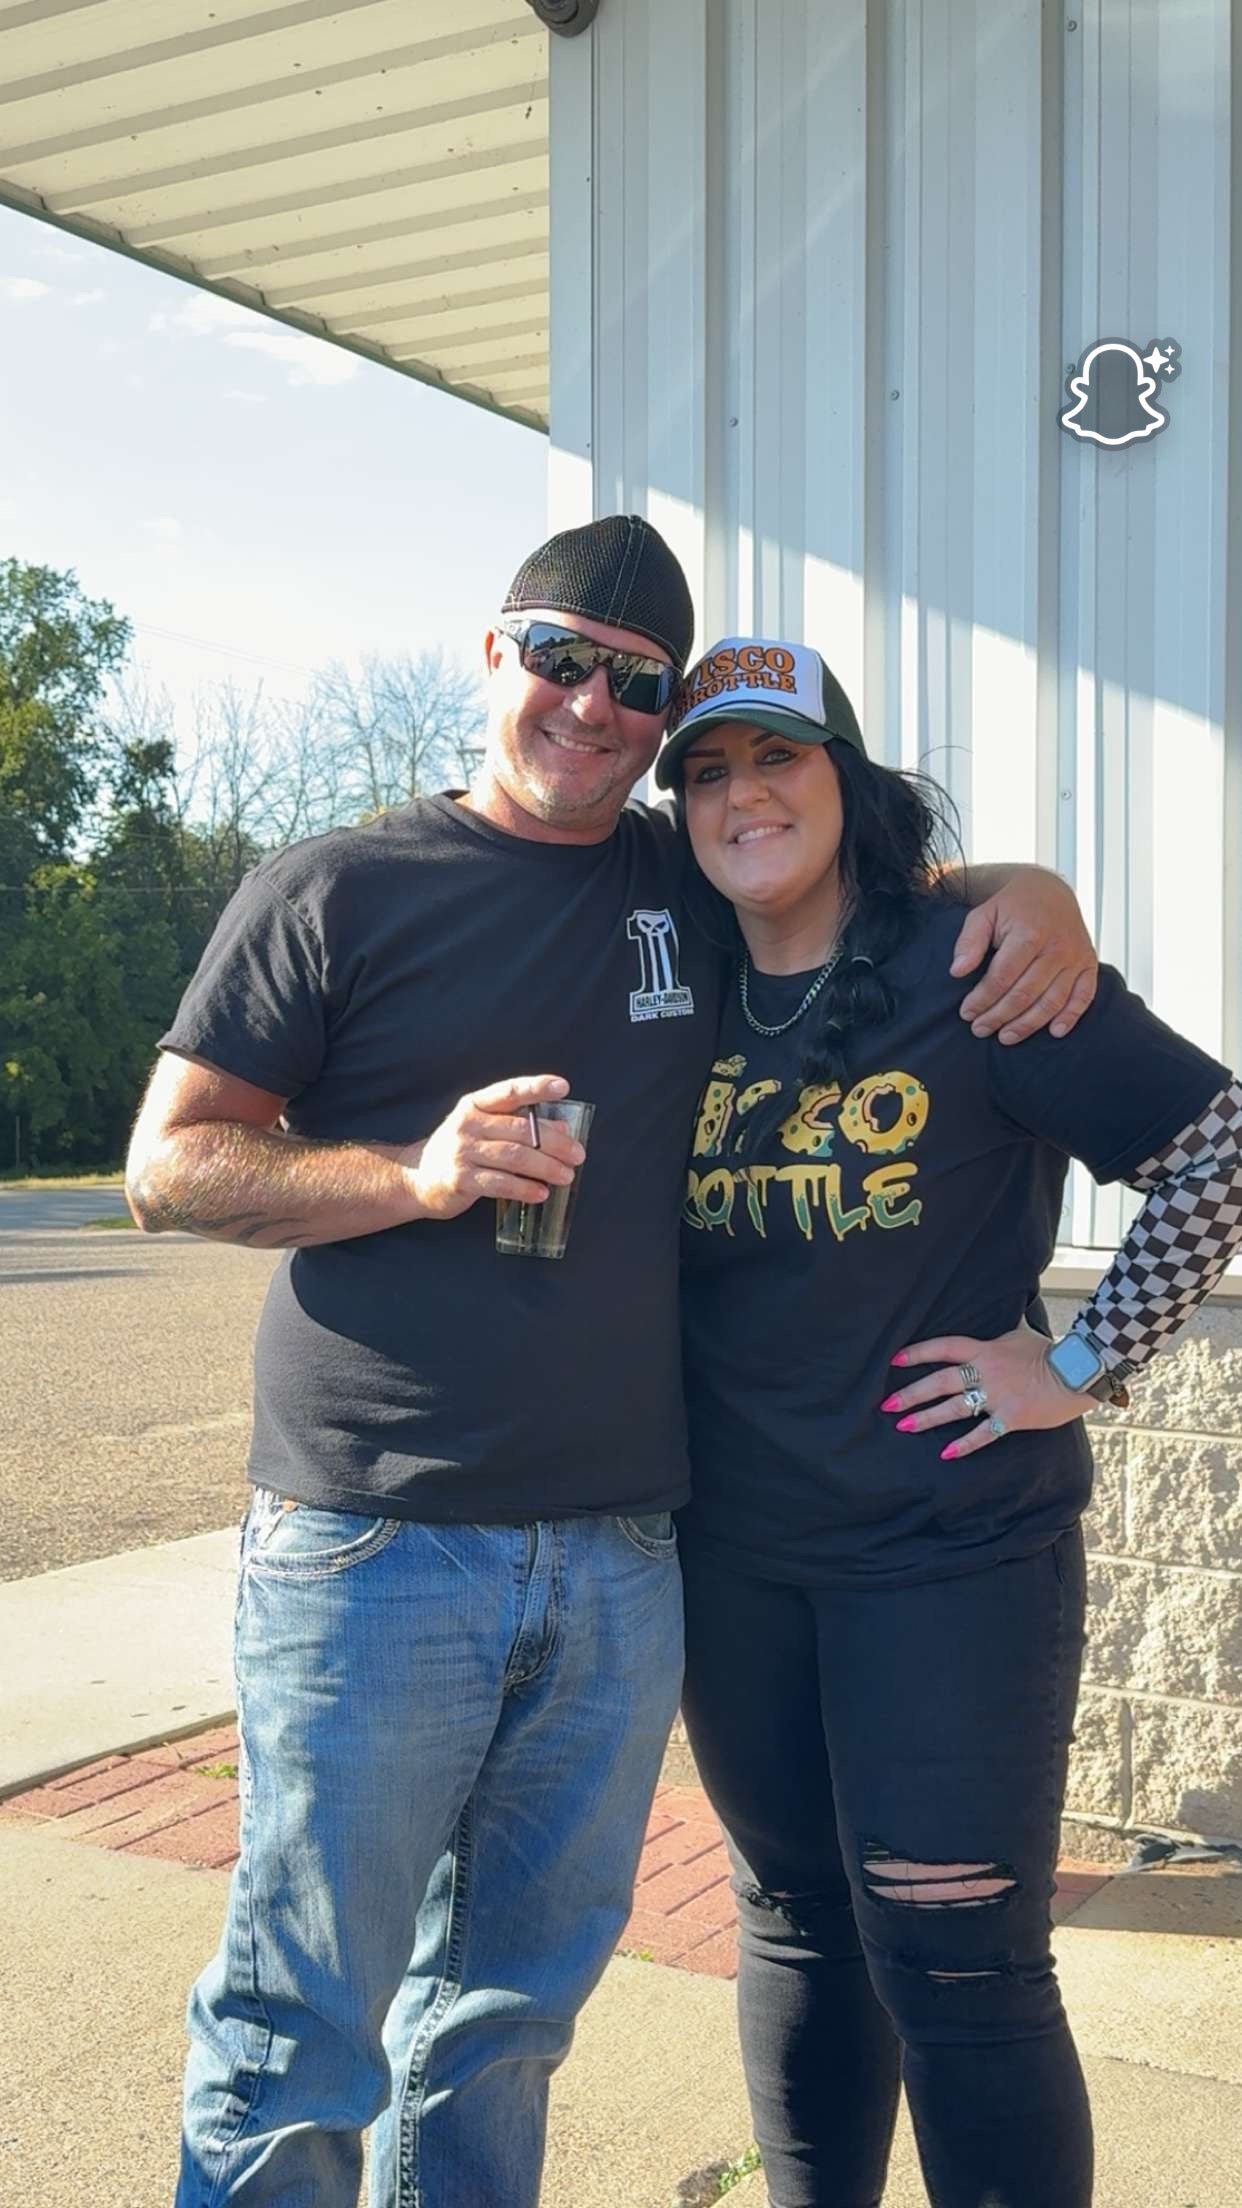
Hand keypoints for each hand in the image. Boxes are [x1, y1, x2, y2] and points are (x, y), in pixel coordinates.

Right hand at [403, 1075, 581, 1220]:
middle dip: (555, 1143)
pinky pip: (500, 1183)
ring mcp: (462, 1152)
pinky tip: (541, 1193)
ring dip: (545, 1167)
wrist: (416, 1178)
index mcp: (475, 1105)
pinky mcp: (460, 1180)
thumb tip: (562, 1127)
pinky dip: (524, 1189)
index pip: (509, 1091)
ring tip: (567, 1176)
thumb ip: (520, 1125)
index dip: (536, 1087)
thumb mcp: (484, 1130)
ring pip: (514, 1157)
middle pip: (521, 1130)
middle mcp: (467, 1124)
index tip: (562, 1087)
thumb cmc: (460, 1151)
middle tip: (578, 1155)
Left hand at [881, 1319, 1089, 1459]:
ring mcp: (997, 1396)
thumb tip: (1002, 1310)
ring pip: (954, 1408)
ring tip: (904, 1427)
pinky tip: (946, 1453)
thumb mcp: (1021, 1333)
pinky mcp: (1011, 1417)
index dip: (919, 1353)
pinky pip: (983, 1433)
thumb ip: (1002, 1332)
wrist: (1079, 1370)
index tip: (896, 1360)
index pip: (944, 1348)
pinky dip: (964, 1444)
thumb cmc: (1051, 1352)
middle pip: (940, 1382)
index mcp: (985, 1350)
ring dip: (927, 1418)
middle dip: (911, 1394)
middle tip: (887, 1405)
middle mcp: (985, 1372)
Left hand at [950, 866, 1097, 1043]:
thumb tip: (958, 972)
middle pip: (1026, 993)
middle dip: (999, 1016)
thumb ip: (969, 941)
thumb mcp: (984, 913)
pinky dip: (1070, 1017)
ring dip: (1028, 1024)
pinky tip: (1053, 1032)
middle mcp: (1057, 947)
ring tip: (1006, 1037)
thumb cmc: (1012, 906)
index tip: (966, 1013)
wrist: (1050, 891)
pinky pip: (1083, 996)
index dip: (982, 999)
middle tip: (980, 1029)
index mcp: (1029, 933)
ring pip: (1052, 1001)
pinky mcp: (1089, 964)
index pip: (1002, 977)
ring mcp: (1076, 957)